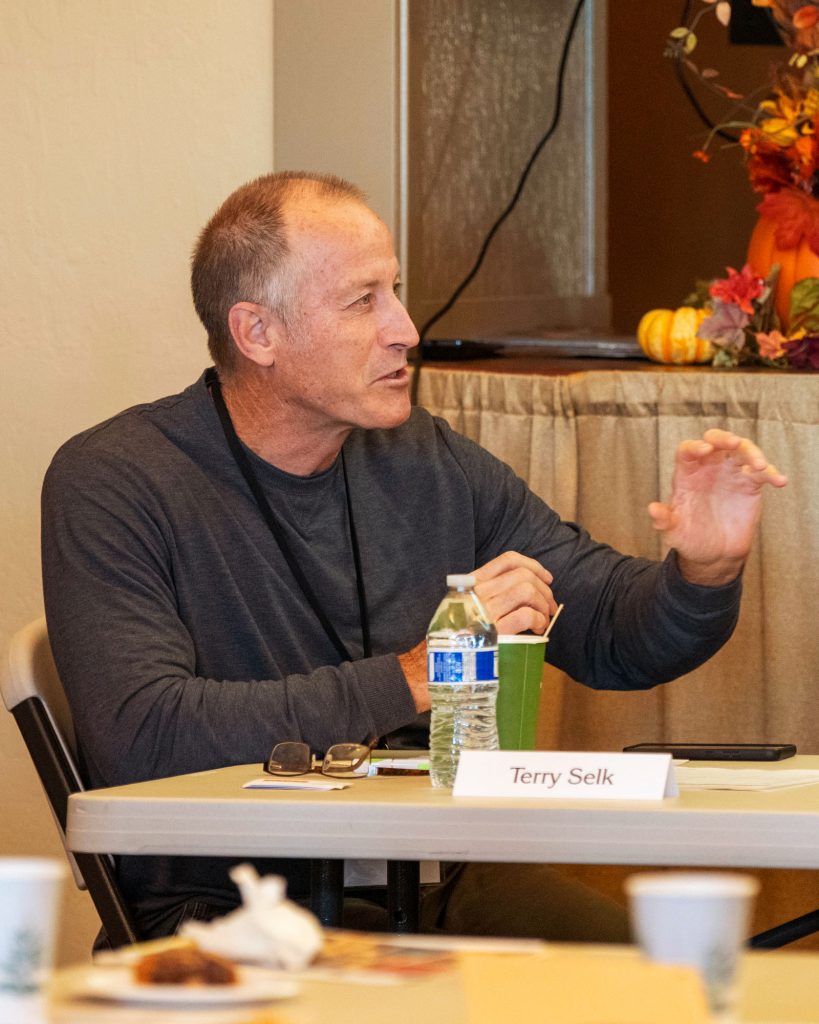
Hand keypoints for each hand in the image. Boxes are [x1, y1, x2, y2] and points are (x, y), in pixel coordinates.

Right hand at [473, 551, 556, 634]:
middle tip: (550, 607)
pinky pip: (527, 615)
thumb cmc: (466, 634)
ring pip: (528, 590)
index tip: (547, 578)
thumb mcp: (472, 605)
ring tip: (543, 619)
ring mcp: (486, 611)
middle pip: (523, 575)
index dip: (533, 566)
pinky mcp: (496, 630)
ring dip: (543, 604)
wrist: (450, 662)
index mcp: (474, 584)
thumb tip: (532, 585)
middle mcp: (479, 593)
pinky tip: (538, 629)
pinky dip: (539, 620)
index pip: (508, 560)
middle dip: (545, 590)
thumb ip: (493, 592)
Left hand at [648, 429, 786, 585]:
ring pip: (741, 451)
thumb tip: (653, 509)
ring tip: (761, 466)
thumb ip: (664, 521)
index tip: (704, 450)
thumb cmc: (690, 540)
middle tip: (733, 443)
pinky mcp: (750, 486)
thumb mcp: (674, 533)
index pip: (688, 451)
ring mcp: (730, 475)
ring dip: (752, 453)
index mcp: (687, 475)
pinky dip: (772, 474)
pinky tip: (779, 481)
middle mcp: (709, 469)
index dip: (694, 447)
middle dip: (723, 438)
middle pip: (715, 442)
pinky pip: (762, 474)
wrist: (714, 555)